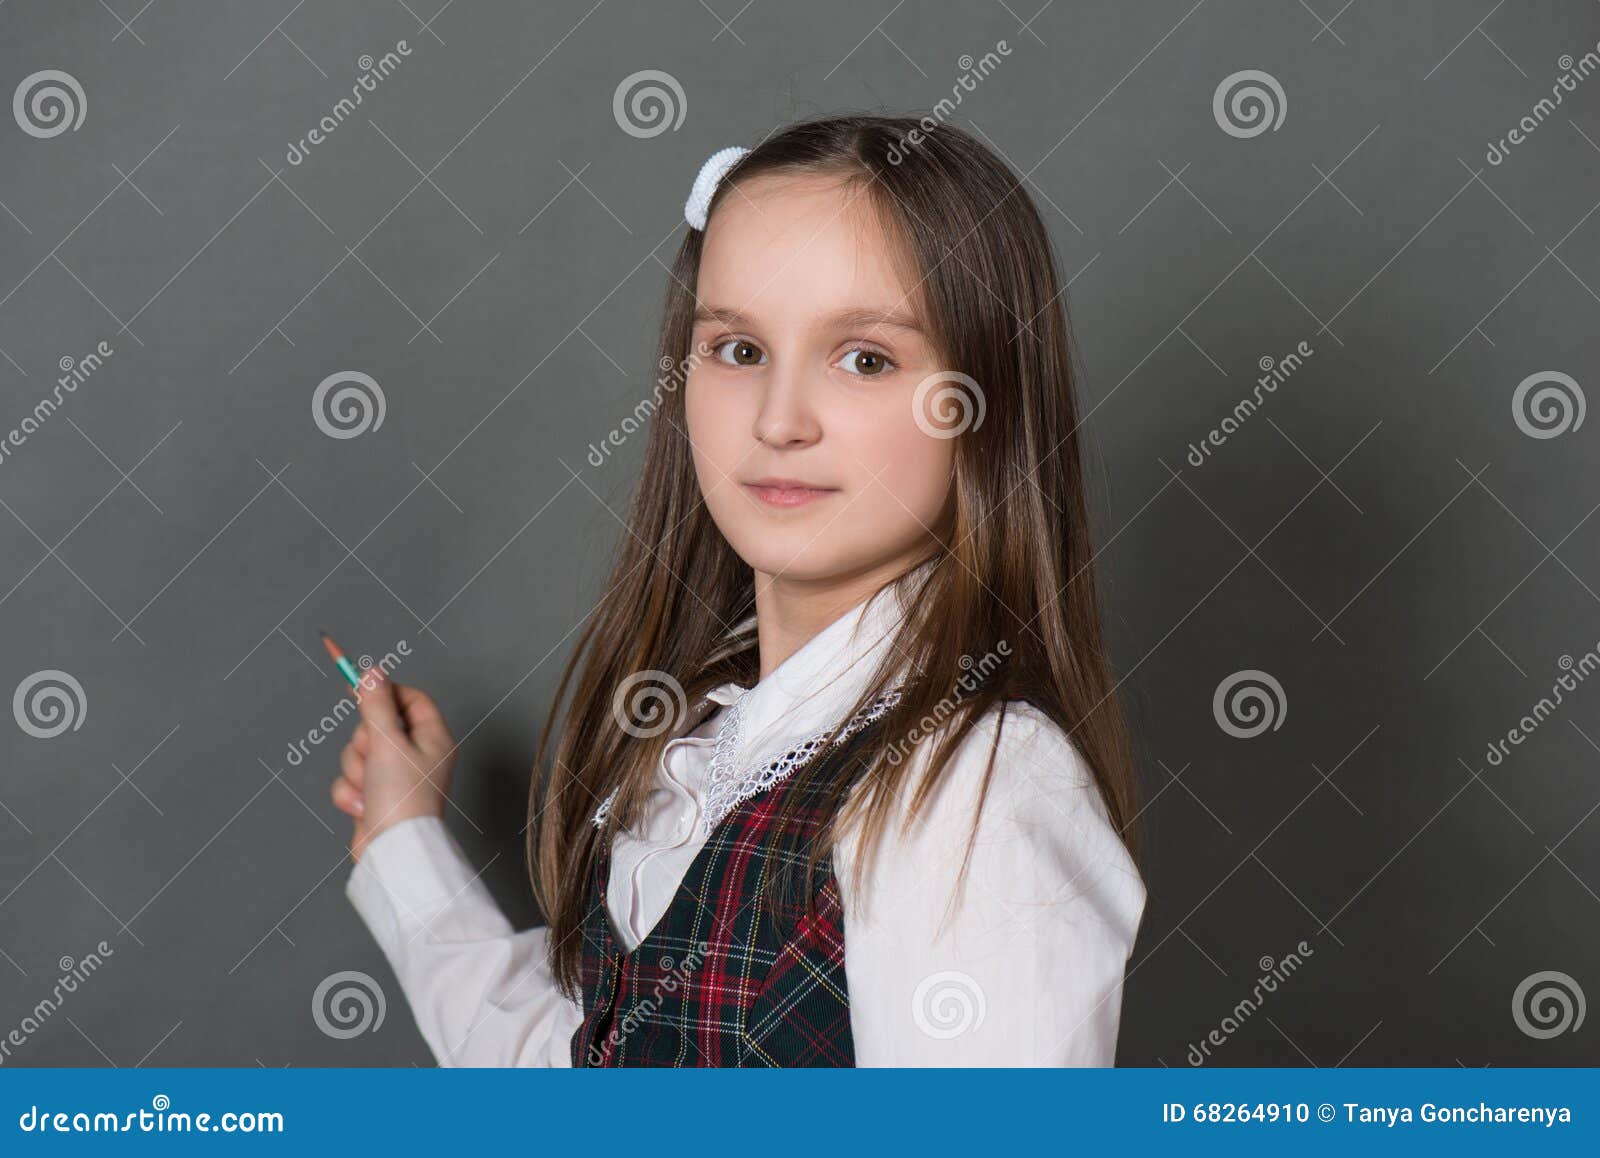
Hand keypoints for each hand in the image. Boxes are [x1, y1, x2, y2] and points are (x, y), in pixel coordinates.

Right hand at [329, 667, 456, 861]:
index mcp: (433, 738)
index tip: (361, 687)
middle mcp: (418, 756)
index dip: (386, 691)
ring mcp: (396, 777)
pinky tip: (363, 808)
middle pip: (378, 725)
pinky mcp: (376, 797)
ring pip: (359, 753)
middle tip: (375, 757)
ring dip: (356, 770)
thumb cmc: (402, 798)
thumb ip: (377, 705)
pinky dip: (351, 793)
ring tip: (371, 789)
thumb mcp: (388, 742)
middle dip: (365, 742)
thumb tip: (373, 672)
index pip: (411, 699)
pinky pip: (351, 780)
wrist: (392, 852)